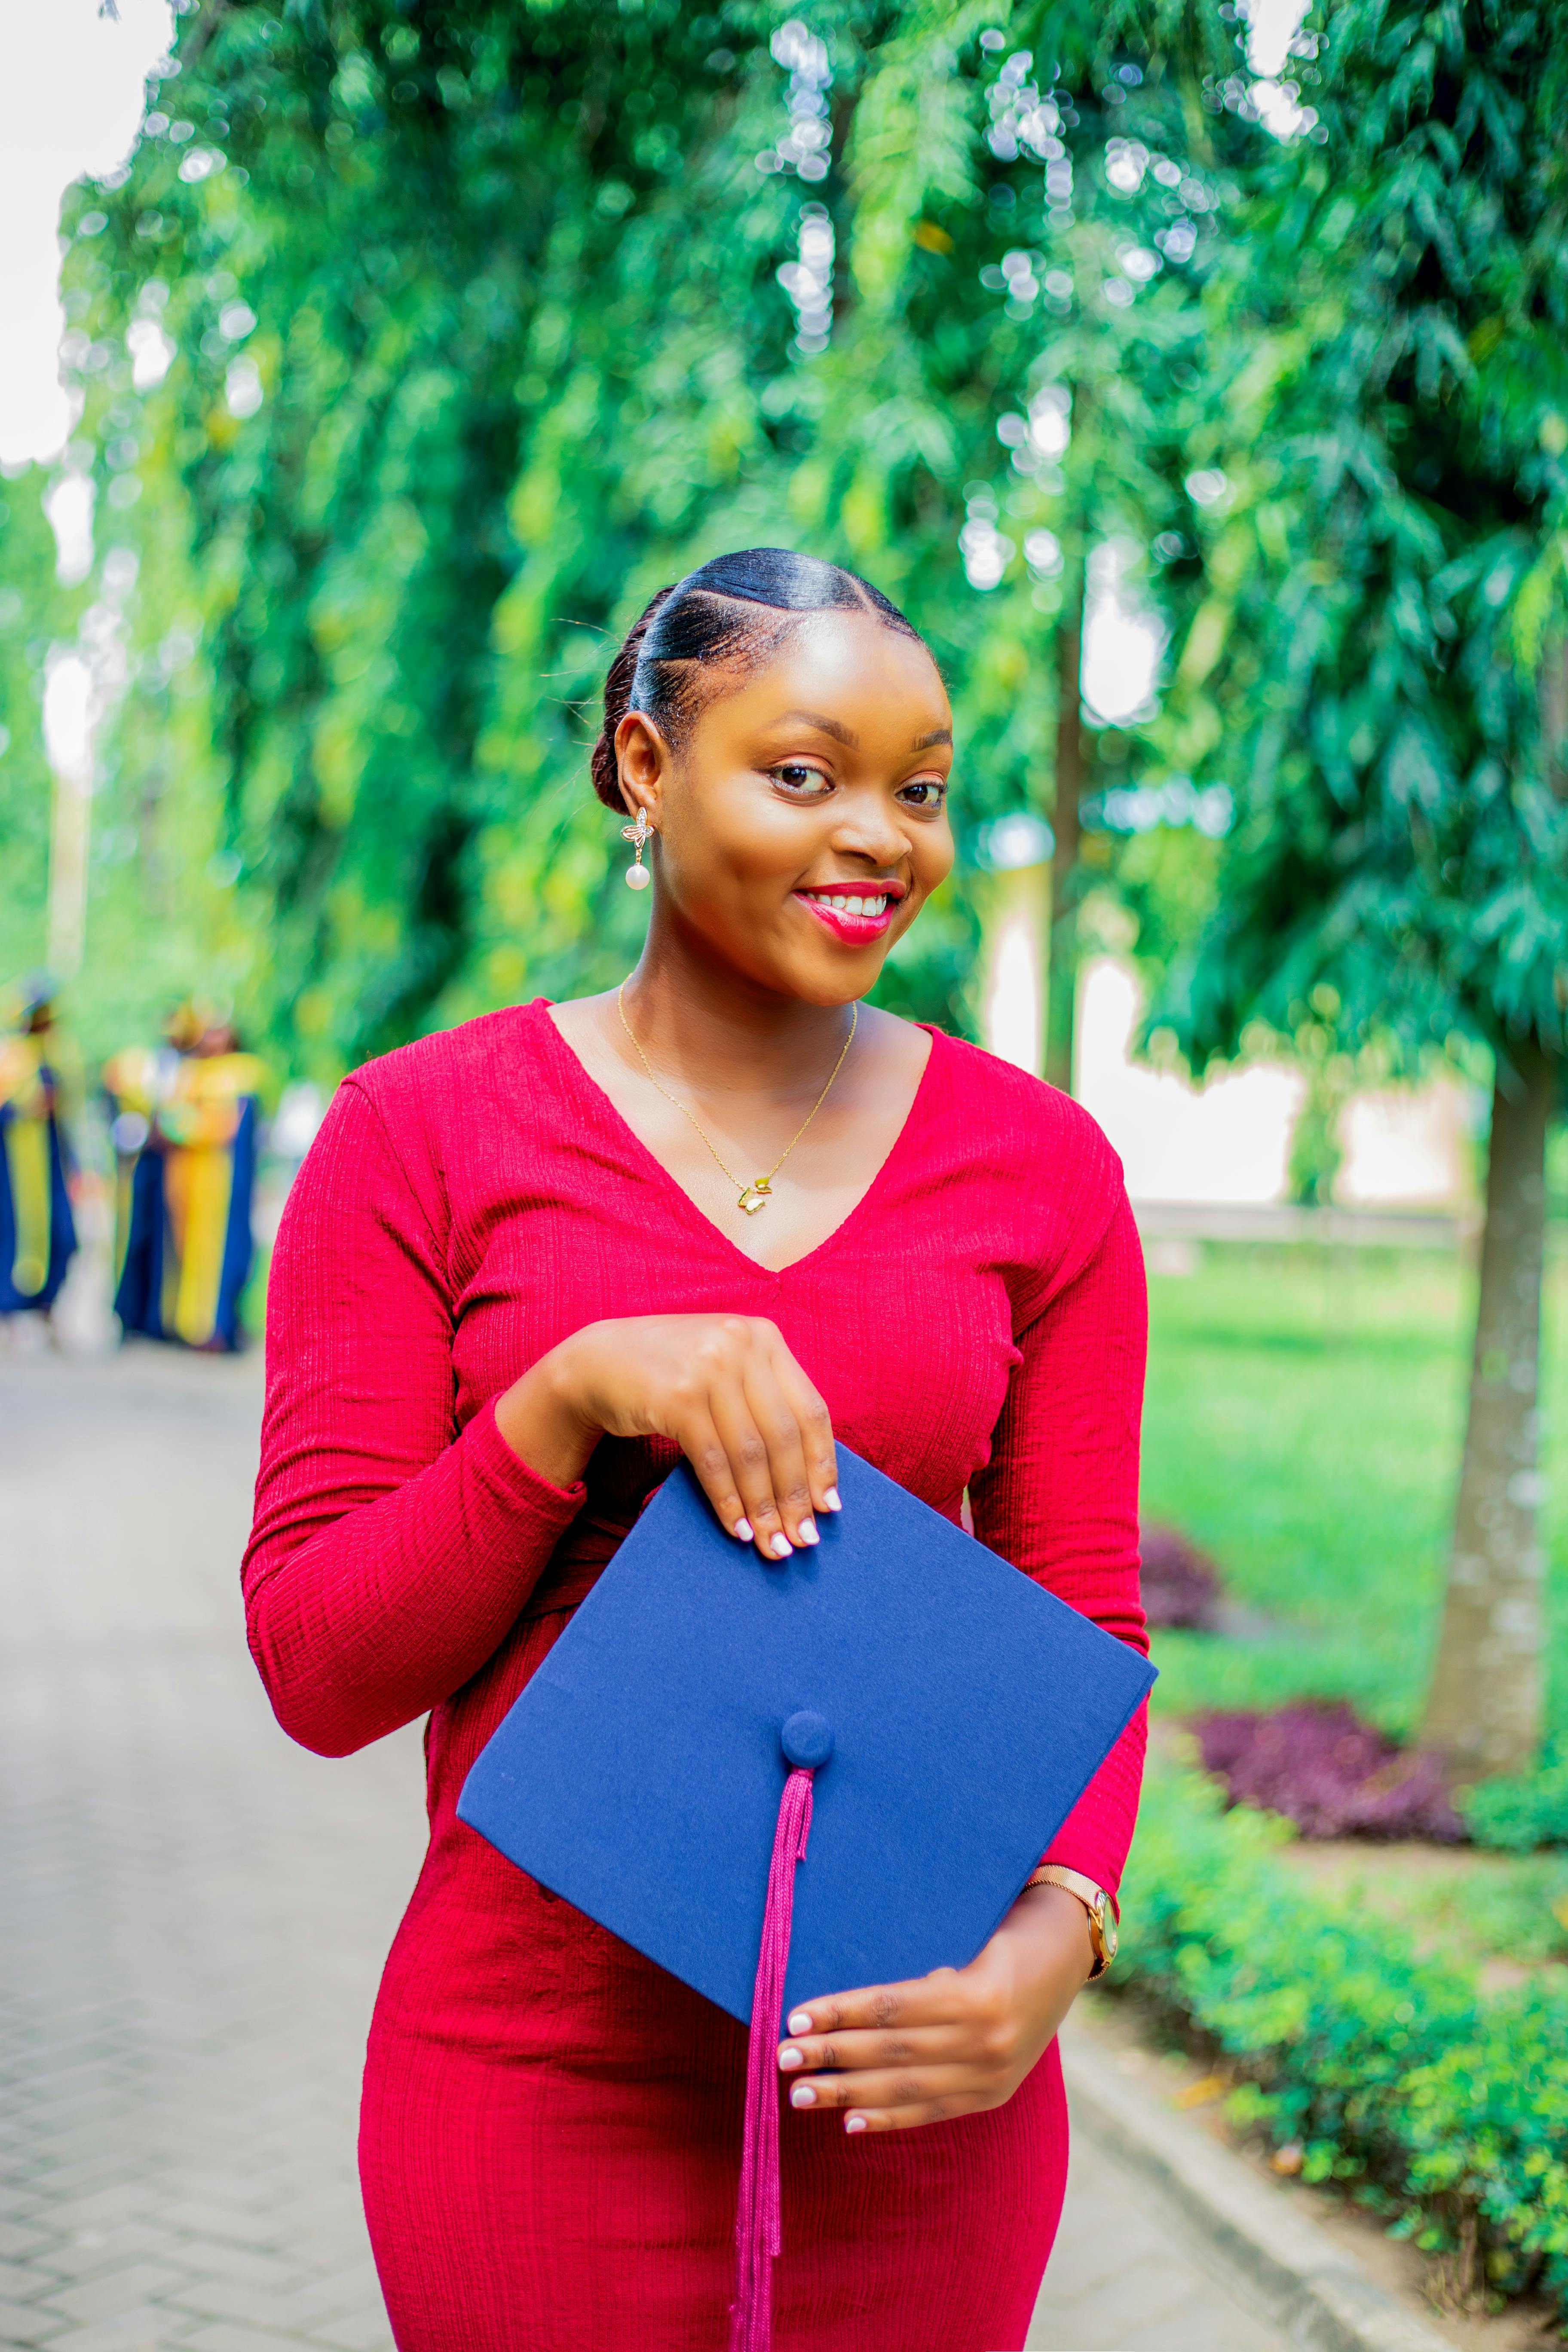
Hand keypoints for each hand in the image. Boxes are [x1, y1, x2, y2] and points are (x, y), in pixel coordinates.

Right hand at [494, 1314, 837, 1560]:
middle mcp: (741, 1344)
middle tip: (804, 1540)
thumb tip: (808, 1476)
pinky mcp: (678, 1396)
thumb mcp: (724, 1367)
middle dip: (796, 1496)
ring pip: (751, 1453)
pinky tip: (738, 1529)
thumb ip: (762, 1398)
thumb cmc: (671, 1374)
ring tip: (773, 1545)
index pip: (811, 1409)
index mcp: (764, 1336)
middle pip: (784, 1436)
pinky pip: (713, 1460)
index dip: (823, 1463)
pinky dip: (728, 1501)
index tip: (829, 1507)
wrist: (597, 1360)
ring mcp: (709, 1368)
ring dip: (764, 1507)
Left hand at [775, 1883, 1094, 2132]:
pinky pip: (932, 2111)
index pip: (891, 2009)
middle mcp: (986, 2041)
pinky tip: (849, 2121)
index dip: (840, 2014)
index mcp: (978, 1994)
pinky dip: (888, 2118)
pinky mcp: (993, 2094)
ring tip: (800, 2093)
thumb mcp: (968, 1937)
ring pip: (906, 2088)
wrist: (1068, 1954)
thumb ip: (922, 1971)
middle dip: (832, 2056)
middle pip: (892, 2052)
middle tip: (781, 2057)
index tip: (794, 2018)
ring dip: (847, 2092)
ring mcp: (992, 2074)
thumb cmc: (1004, 1928)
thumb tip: (855, 2000)